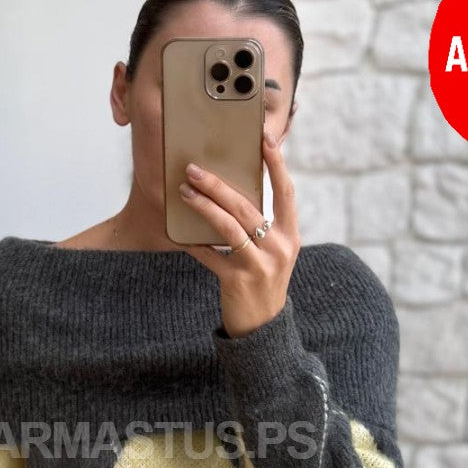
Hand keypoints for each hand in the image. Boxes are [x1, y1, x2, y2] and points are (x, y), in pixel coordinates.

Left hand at [178, 129, 301, 337]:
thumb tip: (231, 193)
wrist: (262, 328)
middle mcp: (279, 248)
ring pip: (228, 227)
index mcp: (290, 236)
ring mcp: (259, 266)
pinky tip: (177, 233)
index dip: (276, 164)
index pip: (286, 192)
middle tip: (194, 168)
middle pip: (246, 207)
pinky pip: (210, 255)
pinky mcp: (237, 281)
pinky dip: (192, 243)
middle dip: (218, 185)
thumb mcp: (273, 253)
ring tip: (184, 191)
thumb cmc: (262, 282)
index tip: (264, 138)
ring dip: (203, 206)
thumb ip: (261, 227)